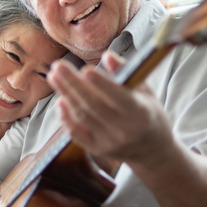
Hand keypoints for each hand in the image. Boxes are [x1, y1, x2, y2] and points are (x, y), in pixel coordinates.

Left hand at [47, 51, 171, 167]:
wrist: (153, 151)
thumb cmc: (149, 114)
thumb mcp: (146, 92)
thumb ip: (126, 73)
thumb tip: (107, 55)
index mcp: (141, 114)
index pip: (119, 98)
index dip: (102, 84)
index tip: (86, 69)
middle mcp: (124, 131)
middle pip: (94, 105)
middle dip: (73, 84)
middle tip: (58, 65)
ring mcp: (109, 142)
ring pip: (82, 117)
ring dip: (66, 95)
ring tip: (53, 77)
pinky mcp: (97, 150)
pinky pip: (76, 133)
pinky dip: (66, 117)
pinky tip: (60, 100)